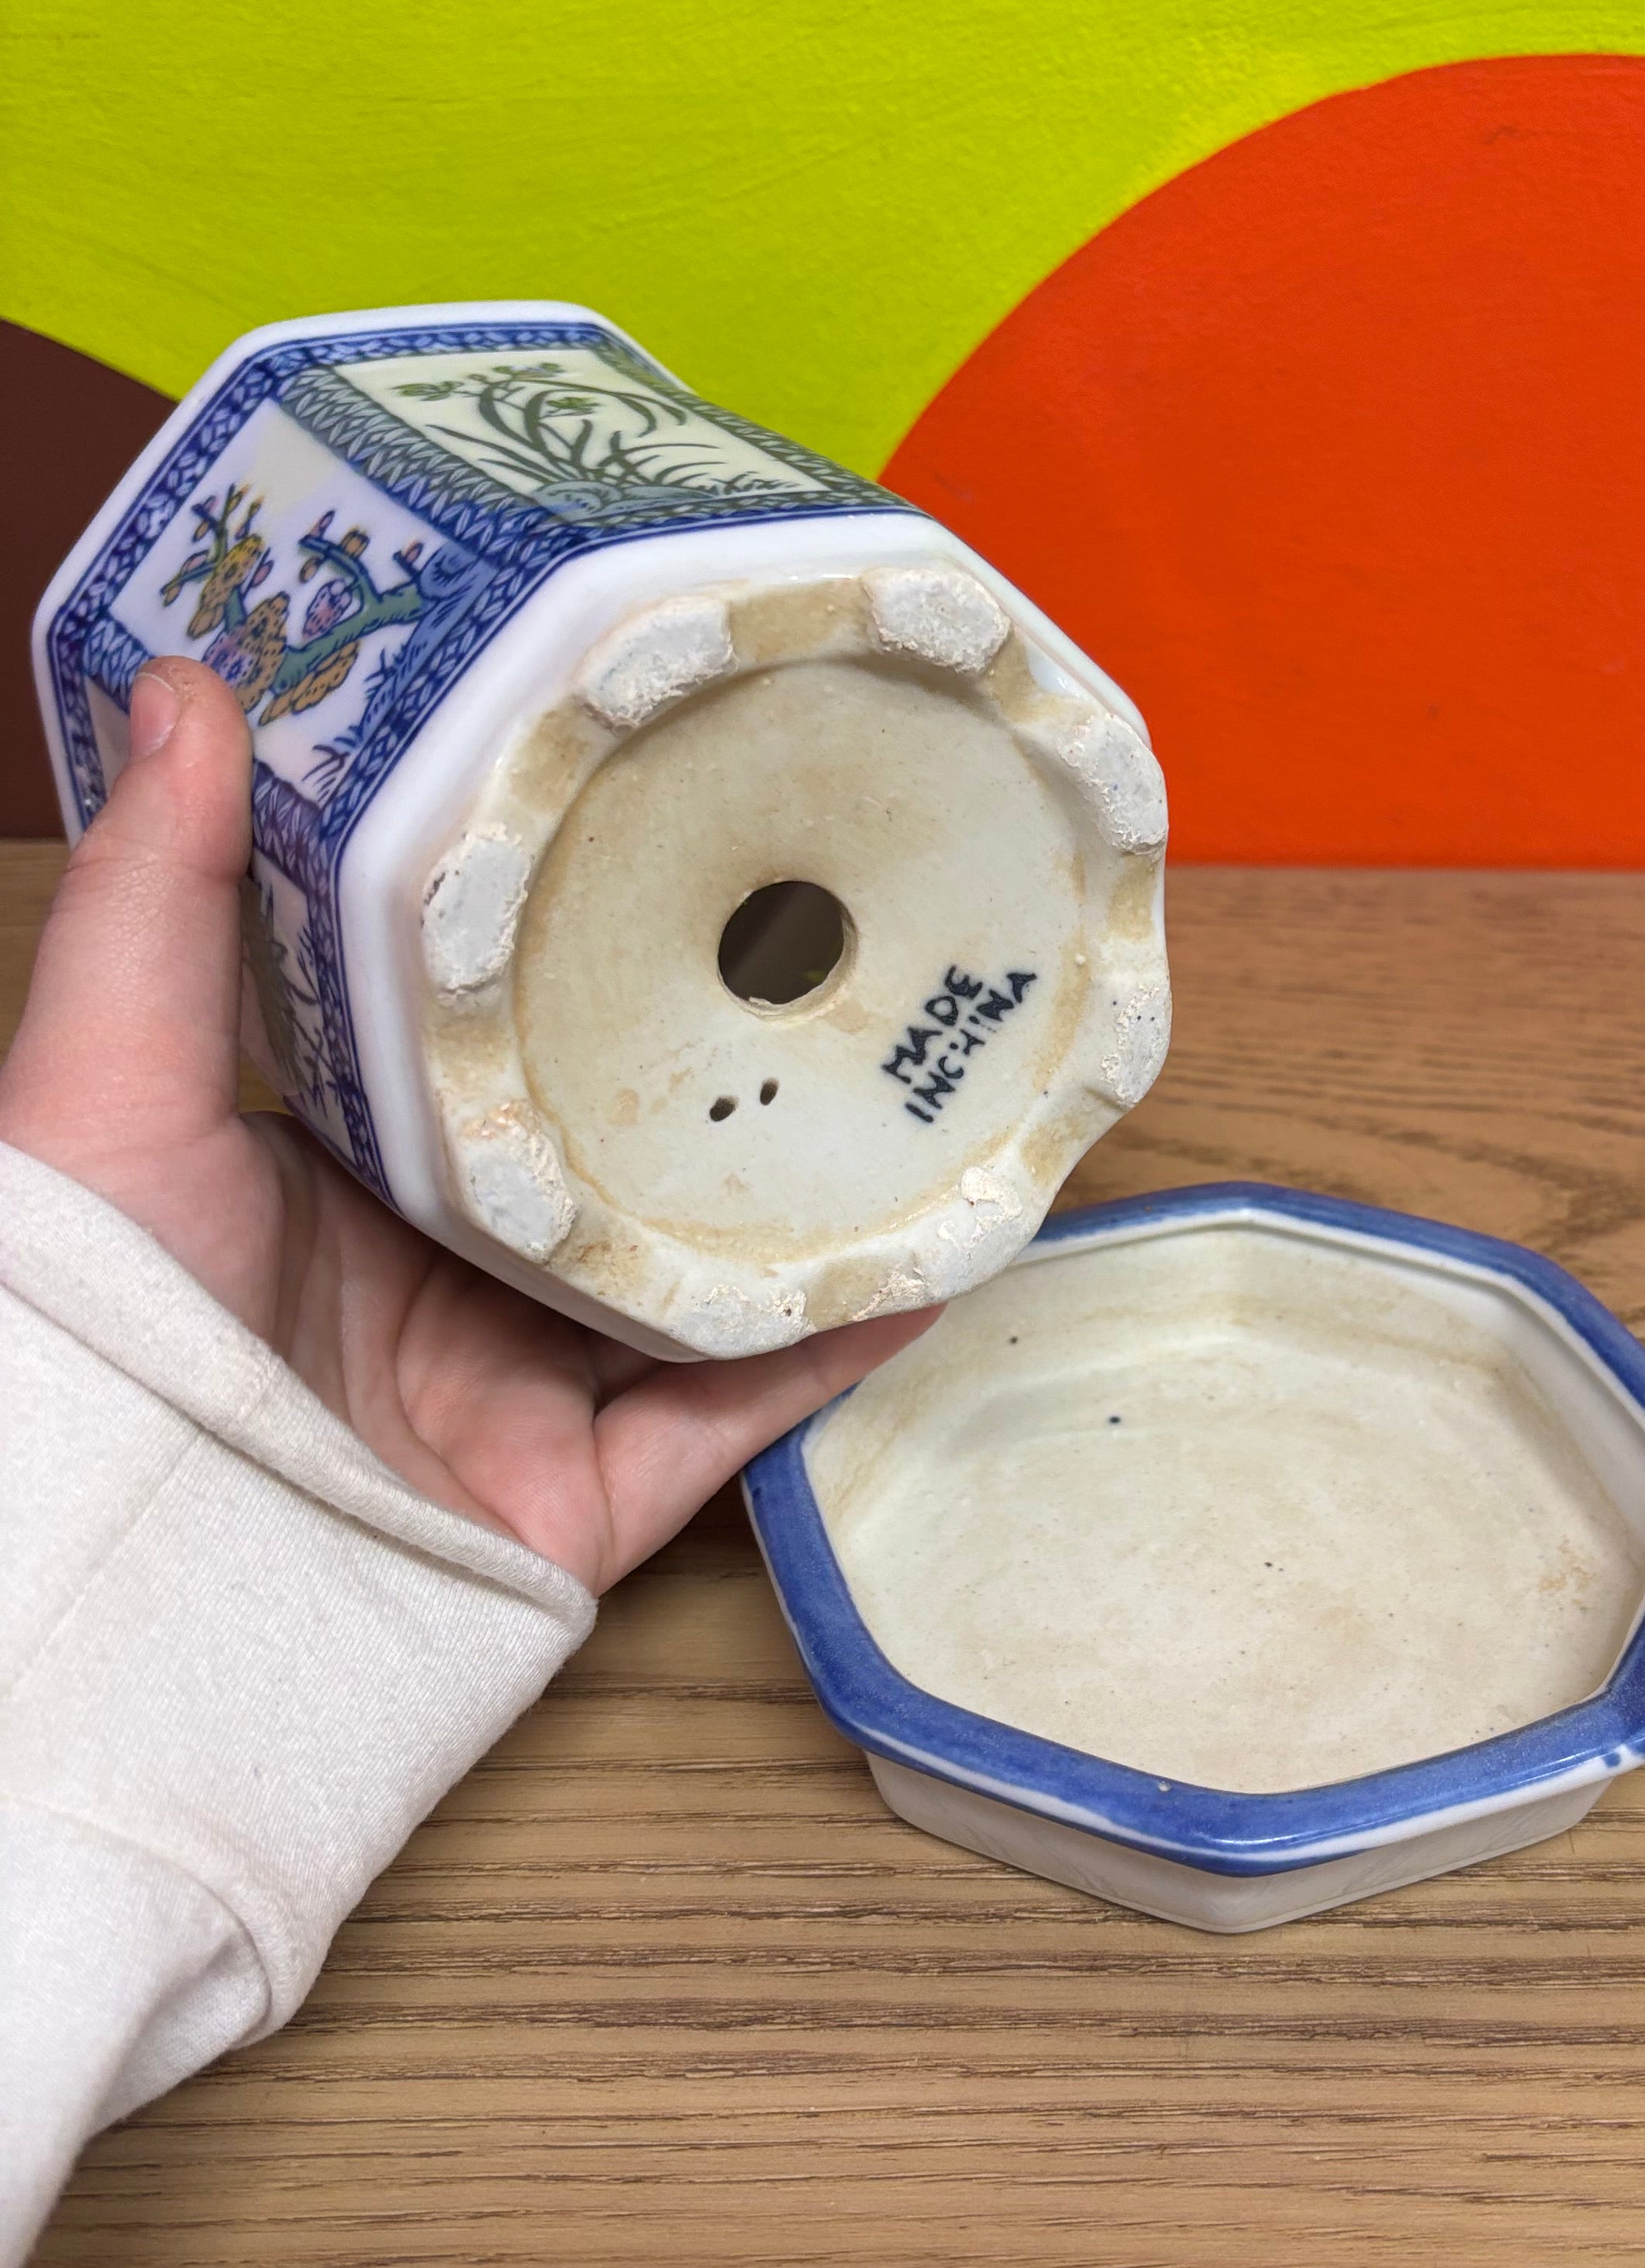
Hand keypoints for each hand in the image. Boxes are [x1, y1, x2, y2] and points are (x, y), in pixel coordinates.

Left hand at [0, 657, 934, 1590]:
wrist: (125, 1591)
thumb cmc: (93, 1329)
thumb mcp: (107, 1081)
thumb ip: (158, 898)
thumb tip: (186, 676)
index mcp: (341, 1173)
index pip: (479, 1042)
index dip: (565, 947)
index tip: (658, 830)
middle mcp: (443, 1276)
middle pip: (613, 1157)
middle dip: (718, 1069)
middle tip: (834, 942)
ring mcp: (520, 1391)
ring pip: (700, 1282)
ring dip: (809, 1203)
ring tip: (919, 1086)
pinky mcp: (584, 1502)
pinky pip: (735, 1418)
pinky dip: (830, 1347)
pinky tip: (929, 1258)